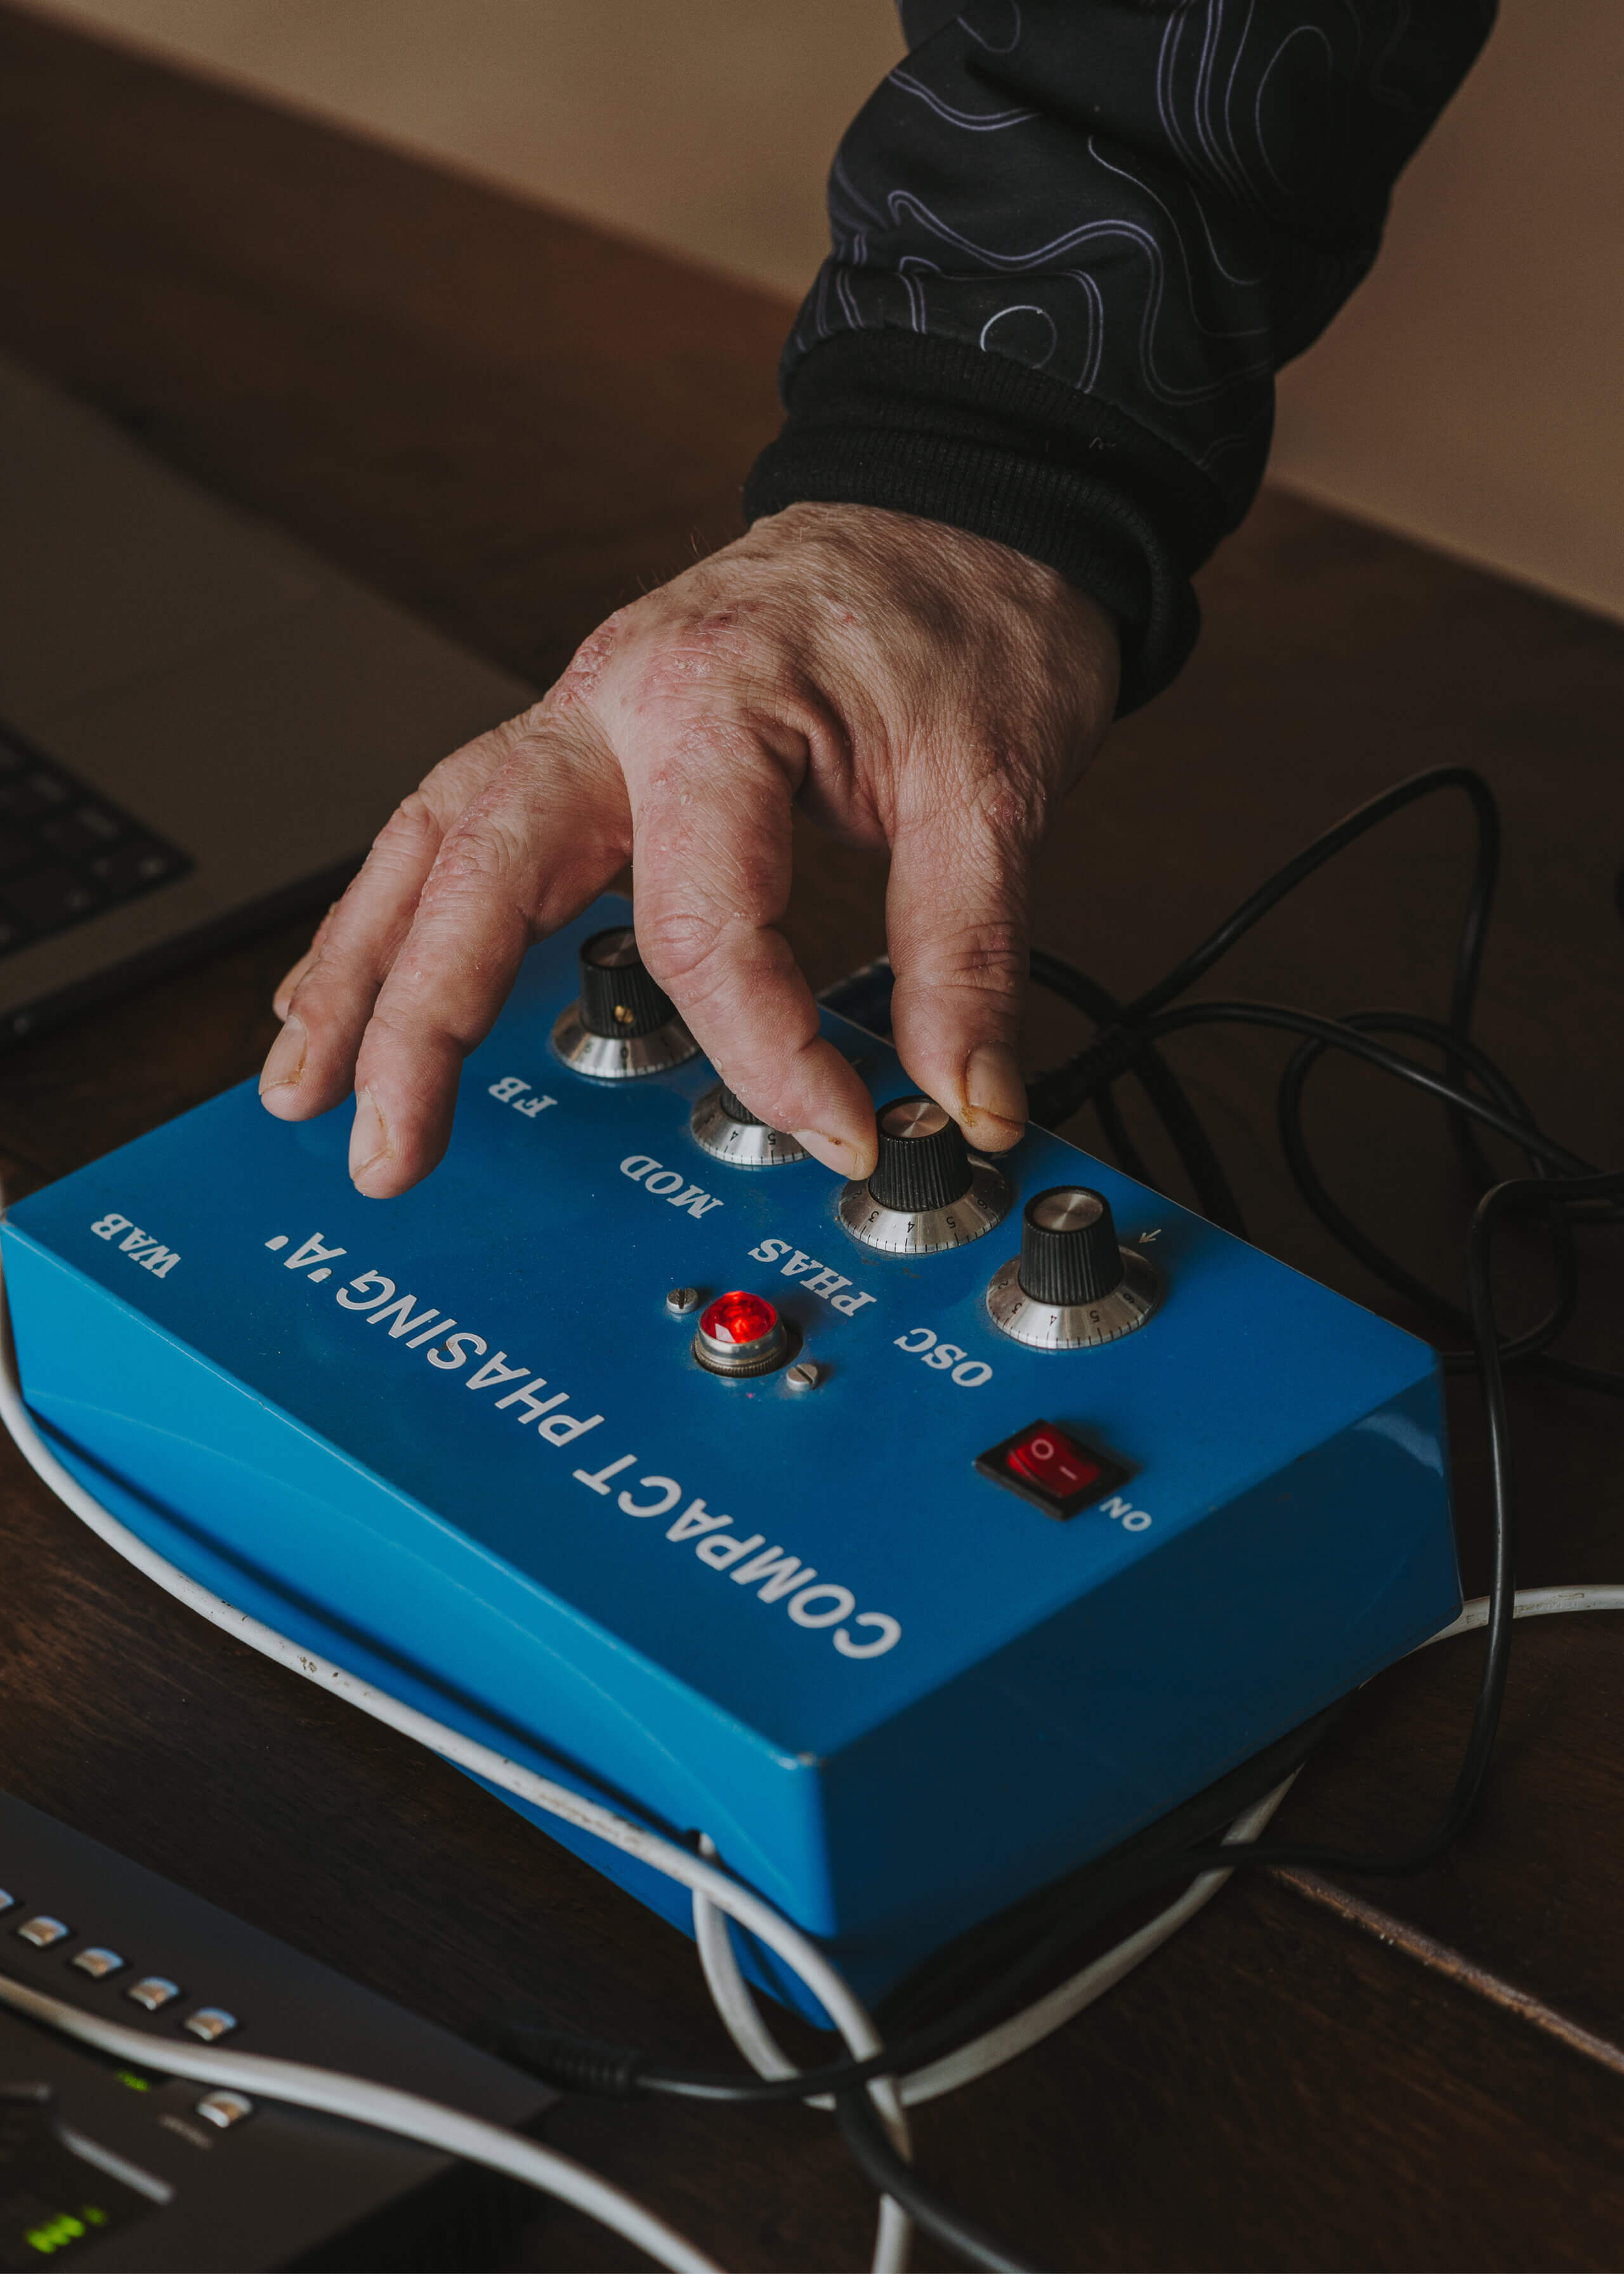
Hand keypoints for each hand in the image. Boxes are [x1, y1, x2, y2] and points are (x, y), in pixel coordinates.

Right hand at [258, 501, 1118, 1195]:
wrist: (956, 507)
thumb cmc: (964, 616)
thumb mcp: (995, 784)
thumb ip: (966, 952)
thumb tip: (966, 1101)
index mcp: (715, 700)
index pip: (703, 927)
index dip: (767, 1055)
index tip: (835, 1135)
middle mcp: (615, 700)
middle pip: (479, 867)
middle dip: (420, 1020)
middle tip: (387, 1148)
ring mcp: (582, 714)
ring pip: (432, 840)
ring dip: (363, 968)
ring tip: (305, 1083)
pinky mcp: (586, 742)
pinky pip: (462, 827)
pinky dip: (402, 914)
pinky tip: (358, 984)